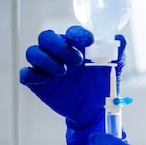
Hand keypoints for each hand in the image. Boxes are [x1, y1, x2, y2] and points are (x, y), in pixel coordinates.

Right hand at [20, 26, 125, 144]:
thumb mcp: (113, 69)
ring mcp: (46, 67)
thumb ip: (117, 53)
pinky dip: (32, 74)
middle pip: (46, 37)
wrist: (94, 111)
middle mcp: (58, 53)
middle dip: (60, 46)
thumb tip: (120, 38)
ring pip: (33, 52)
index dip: (77, 34)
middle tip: (77, 61)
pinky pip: (25, 74)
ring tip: (64, 72)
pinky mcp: (38, 83)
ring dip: (47, 60)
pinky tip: (46, 80)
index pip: (71, 33)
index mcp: (75, 46)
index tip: (89, 40)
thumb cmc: (102, 86)